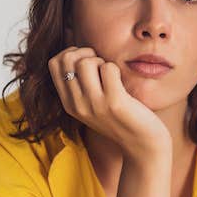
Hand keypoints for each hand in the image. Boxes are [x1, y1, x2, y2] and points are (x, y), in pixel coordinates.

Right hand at [48, 47, 169, 158]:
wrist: (142, 145)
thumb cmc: (122, 119)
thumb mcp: (93, 106)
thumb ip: (81, 85)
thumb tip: (76, 50)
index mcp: (69, 104)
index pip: (54, 64)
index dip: (71, 53)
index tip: (88, 60)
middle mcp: (77, 104)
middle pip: (67, 59)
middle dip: (86, 53)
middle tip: (101, 65)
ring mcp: (95, 104)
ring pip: (86, 62)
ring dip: (102, 61)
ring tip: (111, 75)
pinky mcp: (114, 103)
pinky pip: (109, 68)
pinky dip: (116, 69)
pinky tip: (122, 83)